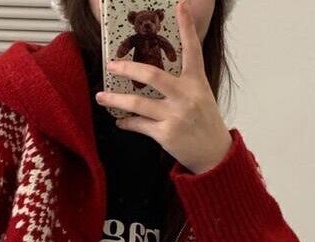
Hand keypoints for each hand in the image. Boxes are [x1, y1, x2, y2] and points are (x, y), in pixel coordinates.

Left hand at [94, 0, 232, 174]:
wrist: (214, 154)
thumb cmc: (204, 123)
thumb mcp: (201, 96)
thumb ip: (183, 82)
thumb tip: (155, 71)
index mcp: (196, 82)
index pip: (192, 50)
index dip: (187, 26)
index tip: (180, 5)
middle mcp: (186, 96)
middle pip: (152, 76)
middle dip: (128, 68)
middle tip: (111, 65)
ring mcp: (175, 116)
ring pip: (138, 104)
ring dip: (116, 101)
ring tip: (101, 97)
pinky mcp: (166, 135)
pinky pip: (139, 125)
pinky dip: (127, 123)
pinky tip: (119, 121)